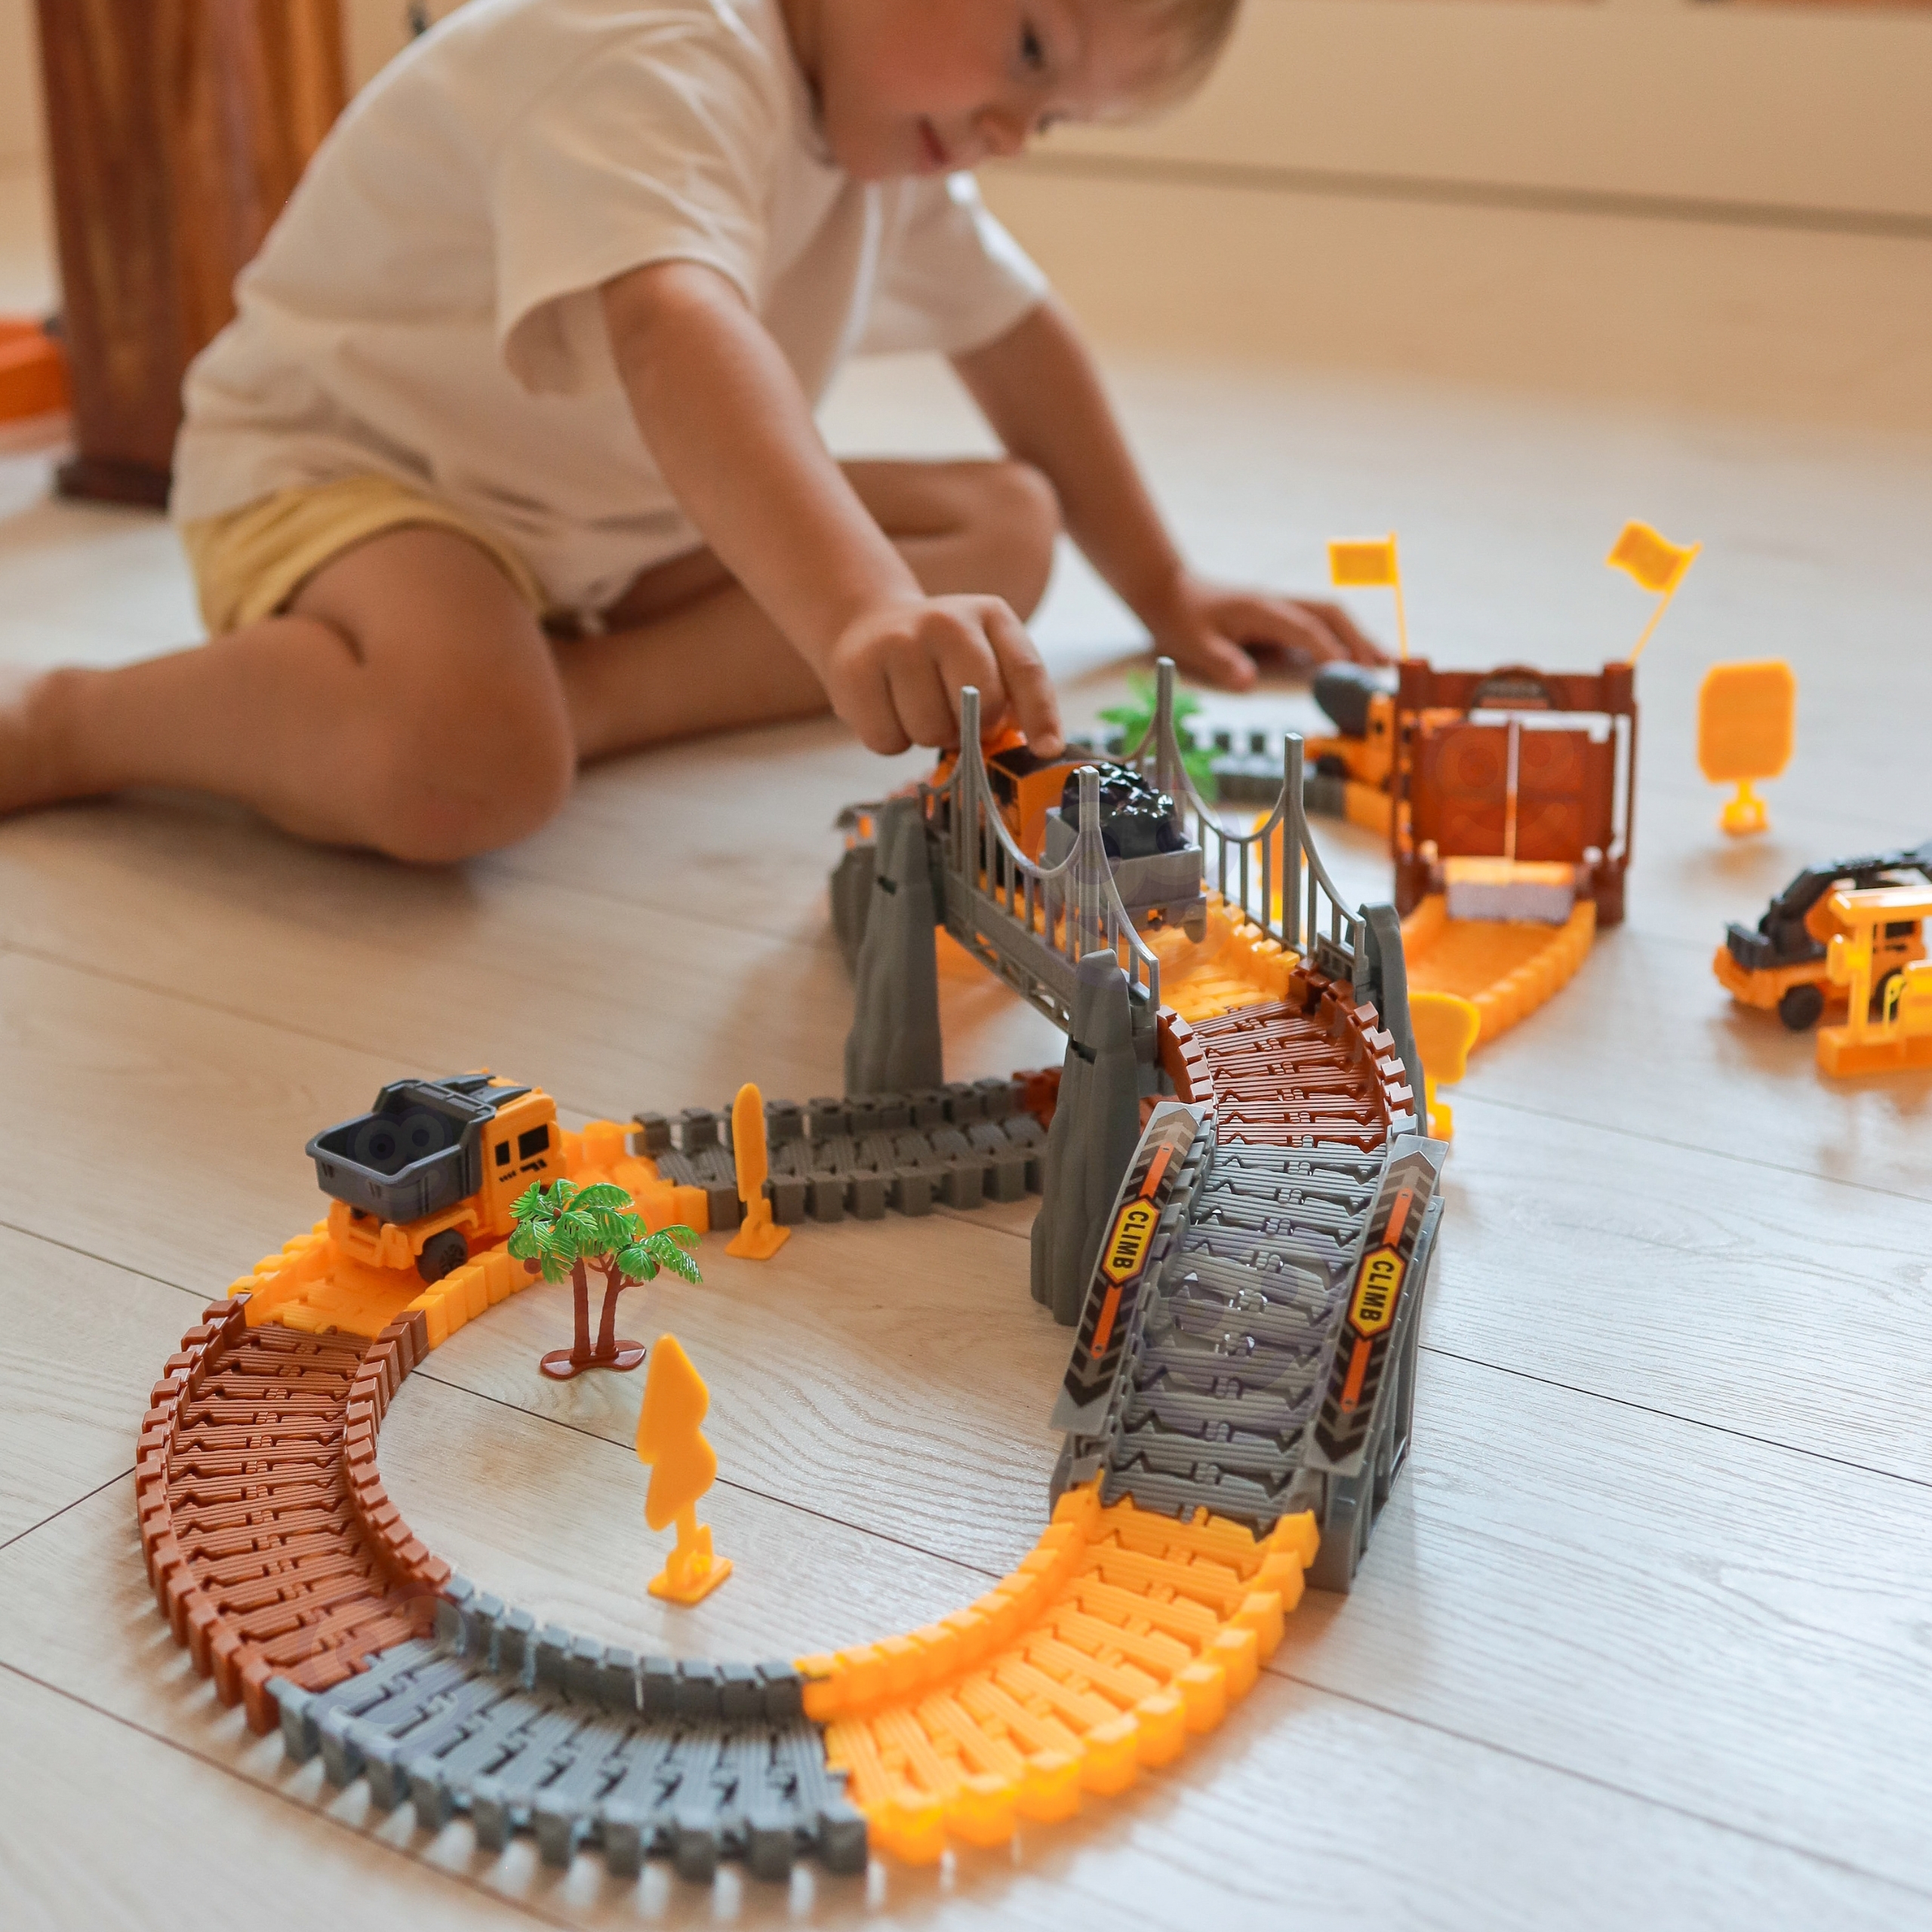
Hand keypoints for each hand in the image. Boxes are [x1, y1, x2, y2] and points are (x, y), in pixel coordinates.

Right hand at [822, 594, 1063, 757]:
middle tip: (956, 720)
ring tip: (918, 709)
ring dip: (928, 737)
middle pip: (979, 707)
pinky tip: (889, 711)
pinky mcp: (856, 671)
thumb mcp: (984, 655)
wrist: (867, 624)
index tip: (1045, 750)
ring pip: (930, 731)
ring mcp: (897, 642)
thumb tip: (1034, 747)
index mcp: (989, 615)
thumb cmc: (938, 656)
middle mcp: (945, 621)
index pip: (1025, 669)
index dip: (1041, 715)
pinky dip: (892, 740)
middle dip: (973, 730)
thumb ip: (1011, 694)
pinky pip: (887, 740)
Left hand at [1144, 572, 1389, 690]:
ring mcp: (1281, 609)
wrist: (1169, 590)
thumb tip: (1248, 683)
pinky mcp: (1279, 619)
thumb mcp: (1193, 644)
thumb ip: (1222, 662)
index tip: (1350, 672)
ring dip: (1358, 637)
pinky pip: (1318, 628)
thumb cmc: (1180, 617)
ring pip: (1330, 618)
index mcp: (1261, 608)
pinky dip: (1341, 641)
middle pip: (1331, 615)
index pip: (1304, 630)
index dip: (1328, 651)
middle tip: (1384, 667)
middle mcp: (1278, 604)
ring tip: (1385, 663)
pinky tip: (1355, 661)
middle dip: (1359, 639)